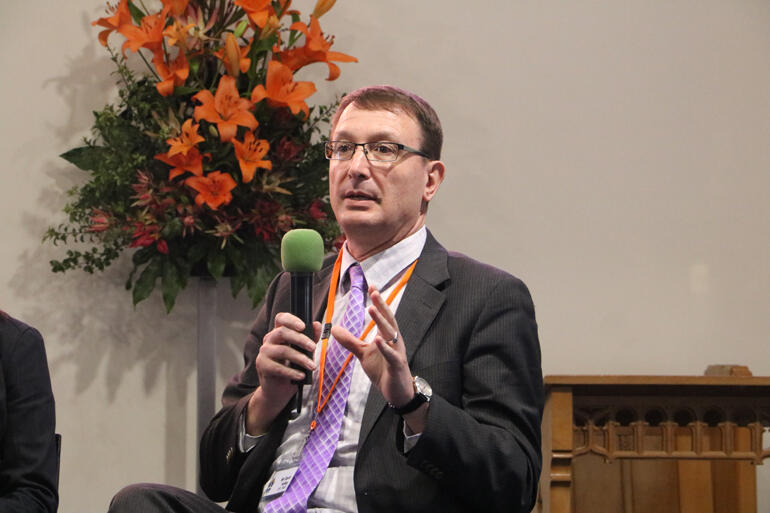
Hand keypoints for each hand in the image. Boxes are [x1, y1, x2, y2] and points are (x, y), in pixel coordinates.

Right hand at [247, 313, 319, 434]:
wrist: (279, 390)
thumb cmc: (293, 368)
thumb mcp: (304, 352)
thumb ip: (311, 338)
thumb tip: (317, 325)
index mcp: (279, 333)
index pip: (281, 319)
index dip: (291, 320)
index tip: (303, 326)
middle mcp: (269, 340)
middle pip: (282, 332)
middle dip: (300, 339)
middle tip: (313, 348)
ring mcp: (264, 353)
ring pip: (283, 350)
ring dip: (300, 358)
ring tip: (312, 366)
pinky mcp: (262, 366)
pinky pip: (278, 367)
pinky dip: (292, 372)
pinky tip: (301, 376)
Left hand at [331, 284, 414, 409]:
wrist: (397, 392)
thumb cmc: (383, 370)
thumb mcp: (363, 354)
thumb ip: (350, 341)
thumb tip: (334, 329)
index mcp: (387, 336)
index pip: (382, 315)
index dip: (377, 302)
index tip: (371, 286)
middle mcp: (394, 340)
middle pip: (388, 319)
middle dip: (381, 306)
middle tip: (374, 292)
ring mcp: (397, 352)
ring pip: (390, 334)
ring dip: (381, 321)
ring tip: (372, 309)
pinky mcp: (397, 365)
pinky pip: (391, 355)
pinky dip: (385, 347)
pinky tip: (379, 340)